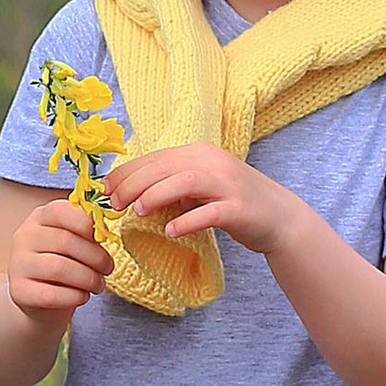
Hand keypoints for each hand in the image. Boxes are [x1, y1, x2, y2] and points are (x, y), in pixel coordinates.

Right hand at [6, 194, 114, 324]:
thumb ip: (86, 231)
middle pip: (65, 241)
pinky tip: (82, 296)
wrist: (40, 298)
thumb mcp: (72, 240)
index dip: (87, 223)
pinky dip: (75, 296)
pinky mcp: (19, 291)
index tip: (106, 238)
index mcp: (39, 217)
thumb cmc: (64, 263)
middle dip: (96, 257)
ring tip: (98, 285)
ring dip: (89, 279)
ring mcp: (18, 264)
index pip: (61, 211)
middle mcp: (24, 237)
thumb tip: (105, 230)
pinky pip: (52, 295)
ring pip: (59, 268)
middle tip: (108, 268)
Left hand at [107, 143, 299, 257]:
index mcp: (199, 153)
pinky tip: (171, 231)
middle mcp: (213, 162)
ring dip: (156, 194)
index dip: (126, 173)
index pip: (155, 158)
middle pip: (165, 166)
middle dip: (133, 184)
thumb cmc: (232, 203)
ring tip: (137, 211)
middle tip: (113, 204)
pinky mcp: (239, 209)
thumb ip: (171, 184)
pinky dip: (187, 221)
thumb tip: (128, 193)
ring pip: (185, 181)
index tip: (104, 190)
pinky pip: (209, 213)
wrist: (280, 218)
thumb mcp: (199, 187)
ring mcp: (228, 185)